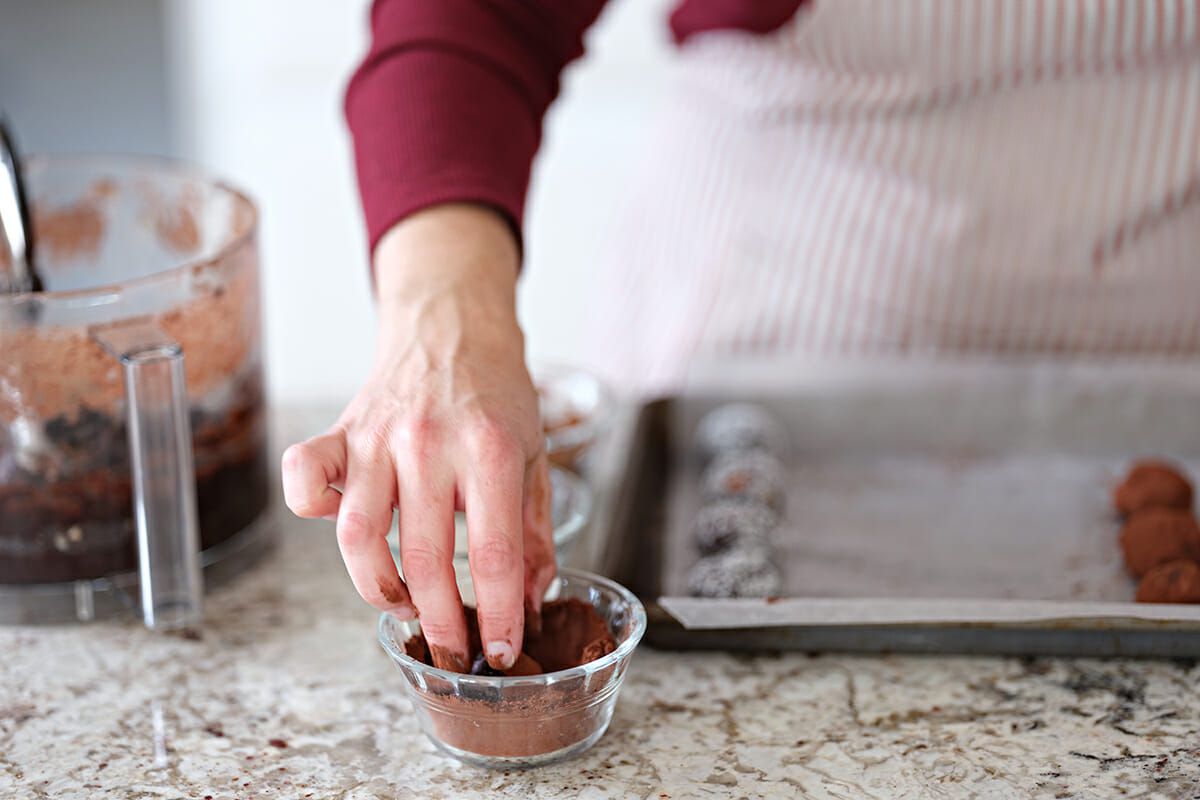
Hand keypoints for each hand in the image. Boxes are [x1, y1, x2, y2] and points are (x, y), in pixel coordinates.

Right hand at [281, 204, 554, 671]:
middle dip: (440, 623)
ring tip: (406, 607)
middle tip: (452, 651)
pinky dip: (310, 512)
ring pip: (358, 535)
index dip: (499, 614)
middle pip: (425, 558)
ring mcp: (379, 437)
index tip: (500, 650)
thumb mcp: (534, 455)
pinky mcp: (342, 430)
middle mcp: (430, 443)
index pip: (494, 553)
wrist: (453, 323)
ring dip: (379, 589)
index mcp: (492, 449)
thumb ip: (533, 531)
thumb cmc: (496, 394)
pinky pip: (305, 477)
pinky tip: (346, 535)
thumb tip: (532, 600)